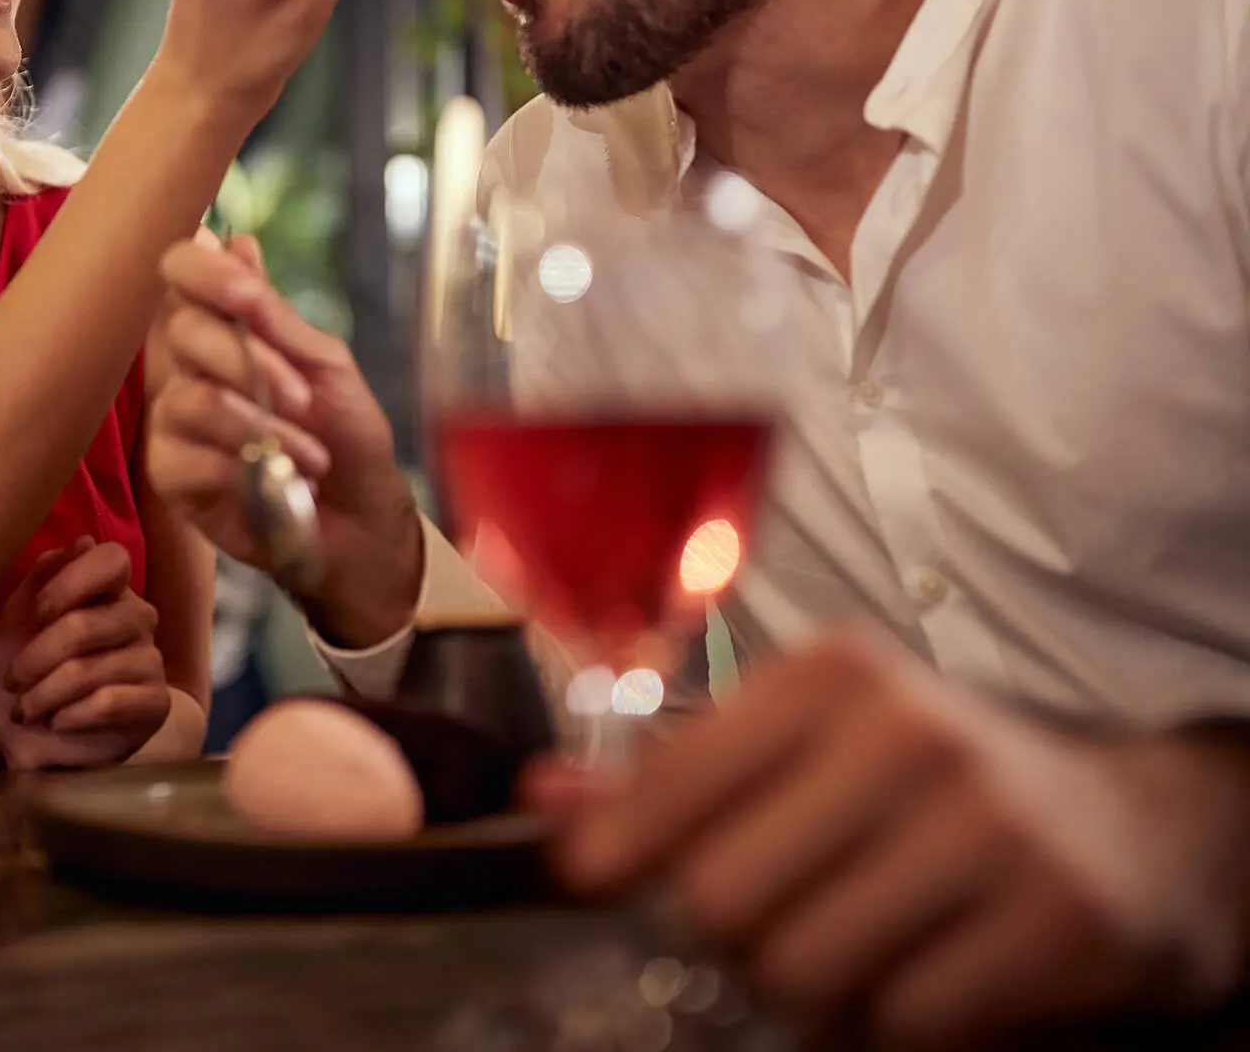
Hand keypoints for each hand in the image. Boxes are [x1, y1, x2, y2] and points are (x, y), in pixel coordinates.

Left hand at [0, 537, 171, 770]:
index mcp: (107, 589)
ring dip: (42, 696)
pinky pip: (107, 703)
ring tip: (26, 710)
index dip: (70, 582)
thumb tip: (81, 540)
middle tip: (13, 682)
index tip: (38, 613)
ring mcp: (151, 660)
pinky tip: (57, 723)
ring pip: (87, 671)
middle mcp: (137, 617)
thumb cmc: (29, 675)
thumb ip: (41, 579)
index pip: (111, 559)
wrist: (44, 741)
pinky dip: (68, 717)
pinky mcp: (155, 703)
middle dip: (34, 658)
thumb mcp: (17, 625)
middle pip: (84, 624)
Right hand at [144, 234, 424, 647]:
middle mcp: (186, 364)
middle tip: (305, 398)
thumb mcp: (326, 366)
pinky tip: (279, 482)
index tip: (247, 297)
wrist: (362, 523)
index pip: (179, 272)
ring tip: (310, 453)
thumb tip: (235, 242)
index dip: (202, 273)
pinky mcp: (169, 473)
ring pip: (188, 398)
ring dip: (261, 425)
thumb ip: (274, 315)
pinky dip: (244, 467)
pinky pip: (188, 455)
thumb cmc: (348, 438)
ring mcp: (172, 418)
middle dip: (249, 361)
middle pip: (180, 330)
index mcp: (223, 325)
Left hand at [526, 630, 1249, 1045]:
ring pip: (804, 971)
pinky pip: (906, 1022)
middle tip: (778, 928)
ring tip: (860, 950)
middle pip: (721, 898)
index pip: (670, 785)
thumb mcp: (813, 745)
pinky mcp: (1063, 921)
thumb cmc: (945, 787)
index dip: (614, 850)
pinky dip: (899, 1027)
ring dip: (815, 990)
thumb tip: (544, 797)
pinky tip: (933, 979)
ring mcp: (993, 825)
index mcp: (832, 675)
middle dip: (734, 939)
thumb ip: (675, 771)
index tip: (591, 879)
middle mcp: (909, 733)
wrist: (1147, 830)